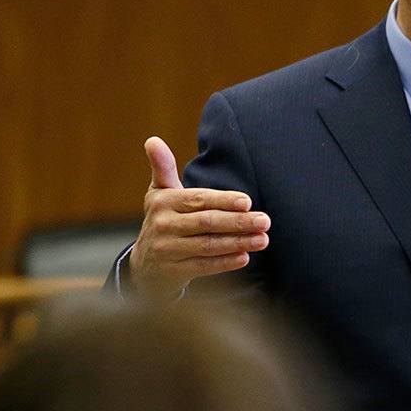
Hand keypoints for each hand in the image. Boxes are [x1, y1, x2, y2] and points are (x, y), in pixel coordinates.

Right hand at [128, 136, 269, 299]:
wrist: (145, 266)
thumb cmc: (163, 220)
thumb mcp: (159, 193)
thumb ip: (163, 167)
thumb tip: (153, 140)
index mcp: (164, 202)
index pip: (198, 200)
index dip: (224, 201)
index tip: (248, 202)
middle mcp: (163, 225)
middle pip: (206, 222)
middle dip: (238, 222)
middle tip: (265, 221)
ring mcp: (168, 249)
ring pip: (208, 245)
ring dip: (238, 242)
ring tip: (263, 239)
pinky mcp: (174, 271)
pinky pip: (204, 266)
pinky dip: (225, 263)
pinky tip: (245, 257)